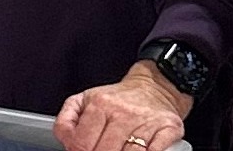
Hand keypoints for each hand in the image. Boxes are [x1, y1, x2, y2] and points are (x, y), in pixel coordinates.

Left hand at [54, 63, 192, 150]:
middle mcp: (123, 113)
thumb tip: (65, 141)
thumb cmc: (119, 99)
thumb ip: (67, 120)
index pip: (81, 143)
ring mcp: (146, 121)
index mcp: (100, 105)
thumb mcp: (85, 100)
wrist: (155, 87)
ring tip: (119, 150)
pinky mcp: (168, 128)